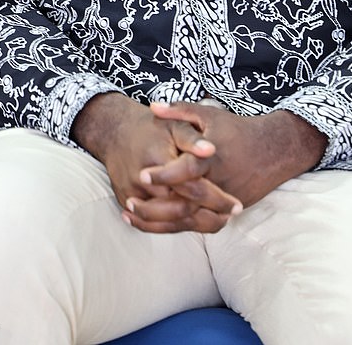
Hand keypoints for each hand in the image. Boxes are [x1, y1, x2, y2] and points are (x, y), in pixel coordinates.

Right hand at [71, 92, 241, 232]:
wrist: (115, 132)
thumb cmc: (152, 128)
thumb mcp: (174, 125)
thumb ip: (193, 139)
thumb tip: (212, 150)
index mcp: (160, 161)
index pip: (193, 188)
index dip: (217, 198)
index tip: (236, 204)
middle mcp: (144, 182)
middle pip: (181, 210)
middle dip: (209, 217)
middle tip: (232, 215)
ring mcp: (133, 195)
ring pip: (168, 222)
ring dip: (195, 225)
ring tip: (219, 221)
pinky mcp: (127, 202)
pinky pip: (152, 223)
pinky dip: (174, 227)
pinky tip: (194, 224)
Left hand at [137, 101, 327, 208]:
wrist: (272, 151)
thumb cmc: (236, 130)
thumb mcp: (209, 115)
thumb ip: (180, 110)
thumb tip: (152, 106)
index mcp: (212, 159)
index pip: (185, 171)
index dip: (163, 174)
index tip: (141, 174)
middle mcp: (218, 184)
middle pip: (184, 203)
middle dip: (154, 206)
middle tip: (129, 201)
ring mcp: (223, 202)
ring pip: (188, 221)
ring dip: (159, 222)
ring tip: (131, 215)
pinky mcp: (225, 213)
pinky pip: (197, 226)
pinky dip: (173, 227)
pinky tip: (151, 223)